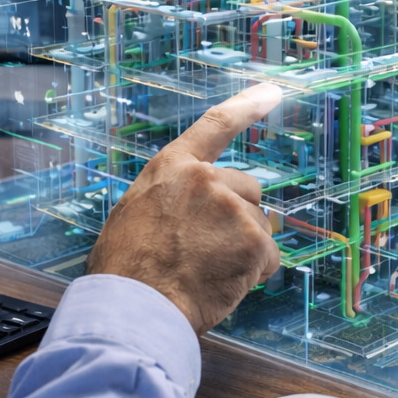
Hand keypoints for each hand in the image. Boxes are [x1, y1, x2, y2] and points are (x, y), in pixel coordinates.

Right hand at [86, 83, 283, 333]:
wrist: (134, 305)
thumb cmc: (125, 269)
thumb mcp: (137, 212)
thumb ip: (173, 199)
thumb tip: (189, 212)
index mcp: (173, 167)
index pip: (216, 125)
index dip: (247, 106)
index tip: (272, 92)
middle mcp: (206, 179)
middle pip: (249, 190)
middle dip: (238, 218)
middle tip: (207, 250)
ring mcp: (232, 209)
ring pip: (259, 227)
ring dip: (244, 250)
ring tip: (207, 271)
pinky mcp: (252, 242)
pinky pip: (268, 259)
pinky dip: (253, 274)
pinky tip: (223, 284)